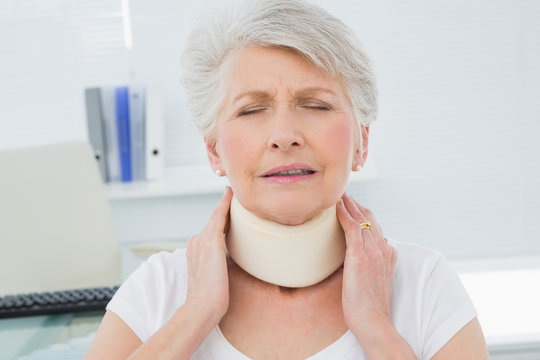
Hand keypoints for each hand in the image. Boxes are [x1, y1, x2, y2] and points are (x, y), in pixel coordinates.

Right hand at [185, 186, 232, 324]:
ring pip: (218, 216)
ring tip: (237, 191)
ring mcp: (201, 239)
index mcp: (195, 249)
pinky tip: (231, 193)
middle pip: (215, 220)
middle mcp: (196, 240)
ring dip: (227, 203)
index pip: (212, 229)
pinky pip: (219, 215)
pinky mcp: (211, 241)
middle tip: (236, 193)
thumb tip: (240, 257)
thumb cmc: (212, 297)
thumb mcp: (217, 274)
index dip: (221, 218)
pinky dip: (225, 203)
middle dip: (226, 208)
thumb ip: (223, 262)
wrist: (203, 307)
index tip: (229, 207)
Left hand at [336, 193, 397, 342]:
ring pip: (361, 218)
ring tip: (337, 192)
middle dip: (356, 203)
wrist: (374, 322)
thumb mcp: (369, 280)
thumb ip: (363, 264)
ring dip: (349, 203)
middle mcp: (384, 249)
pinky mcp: (361, 256)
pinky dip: (344, 214)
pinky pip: (353, 227)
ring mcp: (374, 251)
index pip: (375, 225)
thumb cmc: (367, 307)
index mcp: (388, 253)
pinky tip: (336, 206)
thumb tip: (347, 257)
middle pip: (369, 217)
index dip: (362, 212)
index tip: (351, 203)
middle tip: (342, 191)